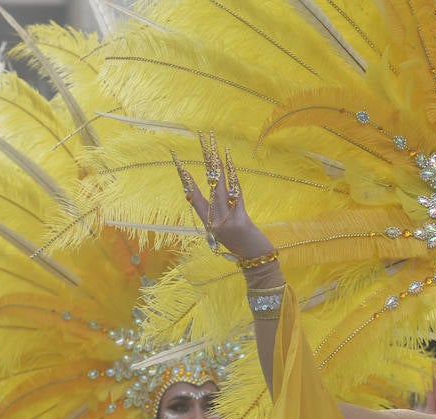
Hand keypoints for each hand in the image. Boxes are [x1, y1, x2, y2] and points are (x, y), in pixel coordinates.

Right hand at [176, 133, 275, 263]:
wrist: (256, 261)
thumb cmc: (242, 248)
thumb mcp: (225, 234)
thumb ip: (220, 216)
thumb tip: (221, 193)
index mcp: (208, 224)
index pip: (194, 198)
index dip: (186, 180)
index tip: (179, 163)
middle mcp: (214, 221)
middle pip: (209, 185)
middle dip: (206, 160)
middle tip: (201, 139)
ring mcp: (226, 220)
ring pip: (220, 186)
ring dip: (217, 163)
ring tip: (214, 144)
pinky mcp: (240, 219)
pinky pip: (235, 193)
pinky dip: (232, 176)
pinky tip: (229, 161)